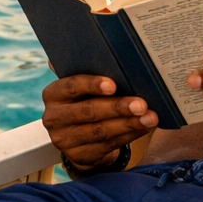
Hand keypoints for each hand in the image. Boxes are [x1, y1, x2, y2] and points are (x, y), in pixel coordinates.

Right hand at [41, 75, 158, 170]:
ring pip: (100, 131)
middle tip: (141, 104)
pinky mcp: (78, 156)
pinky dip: (129, 135)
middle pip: (88, 111)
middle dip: (117, 107)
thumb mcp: (82, 87)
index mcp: (53, 94)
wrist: (79, 136)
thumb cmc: (86, 100)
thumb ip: (87, 70)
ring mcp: (64, 140)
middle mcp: (53, 117)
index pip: (71, 86)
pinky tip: (143, 127)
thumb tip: (100, 45)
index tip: (113, 85)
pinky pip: (108, 145)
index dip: (92, 85)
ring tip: (150, 117)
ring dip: (128, 124)